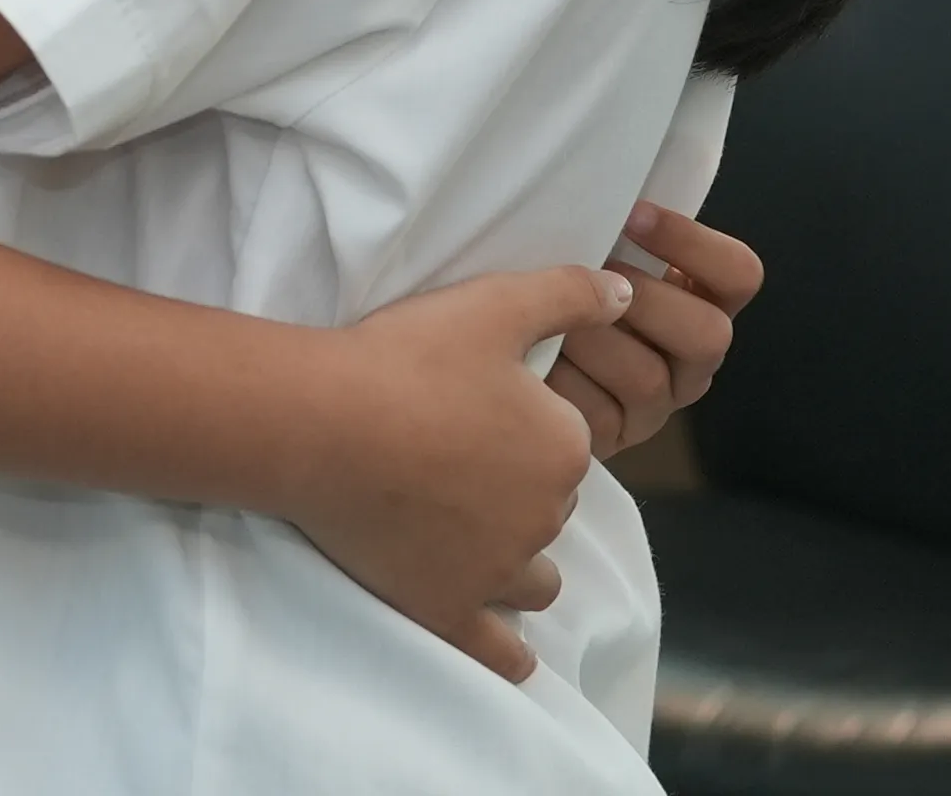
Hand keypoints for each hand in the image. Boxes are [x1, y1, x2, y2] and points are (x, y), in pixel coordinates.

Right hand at [282, 266, 623, 683]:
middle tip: (456, 454)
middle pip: (549, 504)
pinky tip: (513, 656)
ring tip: (476, 535)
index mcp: (563, 446)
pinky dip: (510, 654)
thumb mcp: (494, 304)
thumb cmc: (405, 358)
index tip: (474, 402)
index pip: (565, 440)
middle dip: (519, 486)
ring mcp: (497, 570)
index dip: (522, 420)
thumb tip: (630, 294)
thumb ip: (571, 294)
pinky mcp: (448, 609)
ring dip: (520, 560)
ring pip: (536, 576)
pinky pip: (498, 650)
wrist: (320, 423)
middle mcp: (545, 516)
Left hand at [548, 205, 762, 460]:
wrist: (501, 360)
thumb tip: (605, 184)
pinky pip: (599, 418)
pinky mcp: (613, 439)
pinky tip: (529, 362)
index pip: (737, 274)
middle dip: (644, 299)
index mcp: (700, 302)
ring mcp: (657, 405)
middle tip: (591, 278)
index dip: (693, 243)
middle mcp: (690, 359)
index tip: (634, 216)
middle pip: (709, 333)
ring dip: (589, 341)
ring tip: (546, 318)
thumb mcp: (593, 253)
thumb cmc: (555, 286)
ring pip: (648, 378)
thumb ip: (616, 231)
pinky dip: (559, 386)